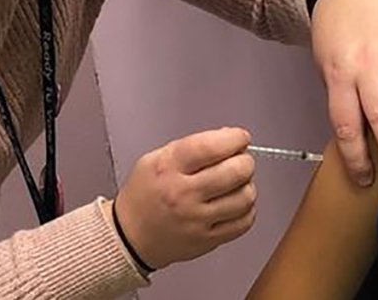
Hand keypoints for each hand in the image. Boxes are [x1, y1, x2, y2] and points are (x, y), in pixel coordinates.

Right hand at [112, 127, 257, 269]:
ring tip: (236, 184)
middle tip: (240, 161)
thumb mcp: (154, 159)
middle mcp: (183, 193)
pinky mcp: (207, 240)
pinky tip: (235, 204)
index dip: (235, 138)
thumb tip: (229, 139)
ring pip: (245, 197)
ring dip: (247, 185)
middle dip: (245, 161)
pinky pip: (244, 222)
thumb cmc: (144, 195)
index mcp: (168, 168)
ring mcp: (197, 219)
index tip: (240, 138)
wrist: (130, 236)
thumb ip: (191, 146)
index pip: (212, 146)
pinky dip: (247, 209)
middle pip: (236, 171)